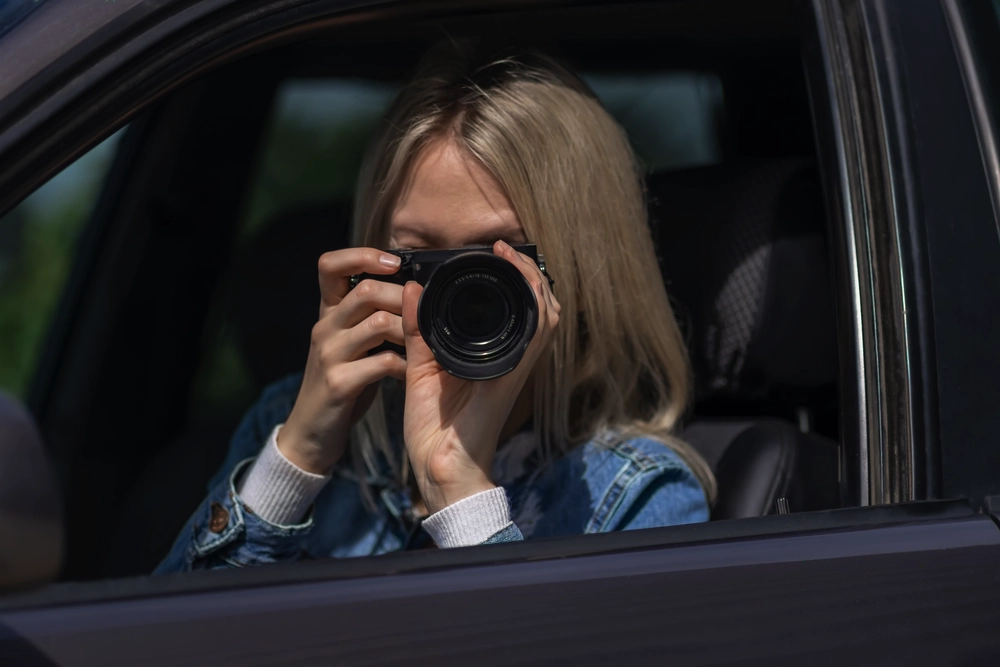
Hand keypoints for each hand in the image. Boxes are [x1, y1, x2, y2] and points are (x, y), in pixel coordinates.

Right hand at [280, 248, 406, 473]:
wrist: (311, 431)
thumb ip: (372, 315)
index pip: (330, 265)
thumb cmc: (344, 381)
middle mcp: (324, 327)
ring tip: (425, 343)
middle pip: (366, 290)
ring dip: (410, 331)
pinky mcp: (338, 383)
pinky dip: (406, 365)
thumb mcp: (352, 342)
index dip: (362, 255)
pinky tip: (414, 372)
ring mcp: (329, 355)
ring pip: (377, 323)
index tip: (395, 263)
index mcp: (328, 312)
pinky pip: (382, 363)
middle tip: (426, 314)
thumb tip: (412, 291)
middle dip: (403, 298)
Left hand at [401, 240, 561, 513]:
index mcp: (489, 358)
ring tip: (513, 257)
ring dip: (534, 283)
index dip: (515, 279)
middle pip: (540, 308)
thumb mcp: (420, 369)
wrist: (438, 468)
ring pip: (546, 316)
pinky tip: (522, 287)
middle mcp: (509, 360)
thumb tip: (412, 289)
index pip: (515, 311)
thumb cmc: (433, 428)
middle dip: (529, 272)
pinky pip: (534, 338)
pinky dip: (534, 308)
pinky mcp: (511, 378)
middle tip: (507, 248)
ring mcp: (515, 369)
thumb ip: (418, 330)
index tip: (495, 252)